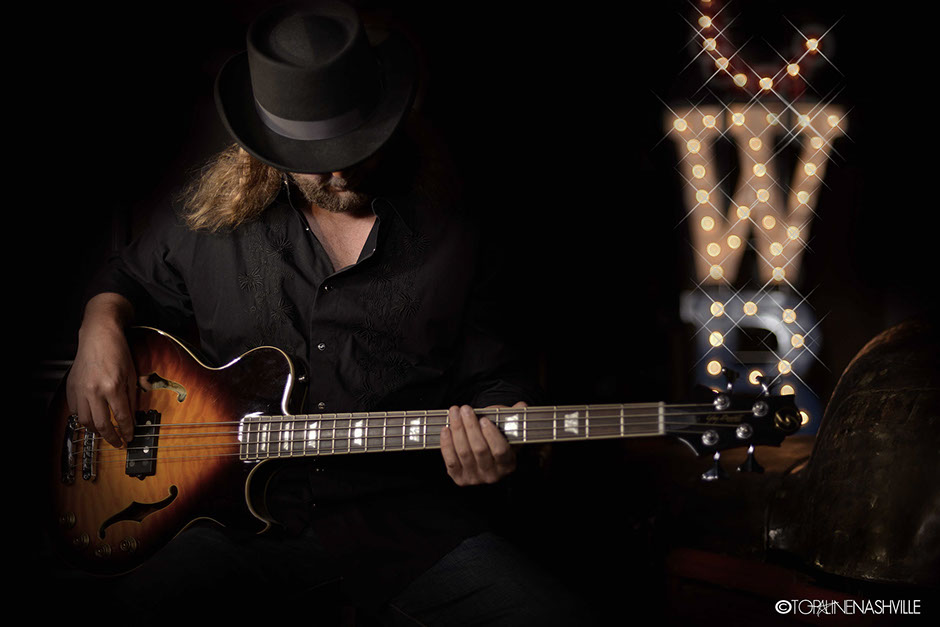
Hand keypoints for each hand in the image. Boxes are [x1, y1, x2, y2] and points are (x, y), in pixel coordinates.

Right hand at [66, 293, 136, 447]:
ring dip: (96, 431)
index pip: (121, 417)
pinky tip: (91, 418)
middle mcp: (94, 391)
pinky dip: (83, 418)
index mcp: (113, 387)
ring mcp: (80, 390)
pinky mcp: (71, 387)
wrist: (98, 336)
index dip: (127, 431)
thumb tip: (132, 418)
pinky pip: (75, 411)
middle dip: (111, 438)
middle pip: (102, 424)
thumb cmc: (117, 352)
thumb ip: (131, 398)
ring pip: (85, 421)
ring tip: (105, 433)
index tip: (130, 438)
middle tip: (118, 443)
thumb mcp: (132, 374)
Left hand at [440, 401, 526, 485]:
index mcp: (508, 464)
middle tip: (465, 409)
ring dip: (457, 430)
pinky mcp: (459, 479)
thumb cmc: (497, 438)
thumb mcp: (509, 430)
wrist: (484, 455)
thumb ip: (515, 417)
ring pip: (463, 453)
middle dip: (470, 426)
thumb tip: (521, 405)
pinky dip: (447, 444)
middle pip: (479, 449)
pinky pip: (451, 461)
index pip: (500, 450)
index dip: (491, 434)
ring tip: (454, 413)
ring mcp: (475, 479)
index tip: (484, 418)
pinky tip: (446, 429)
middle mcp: (493, 475)